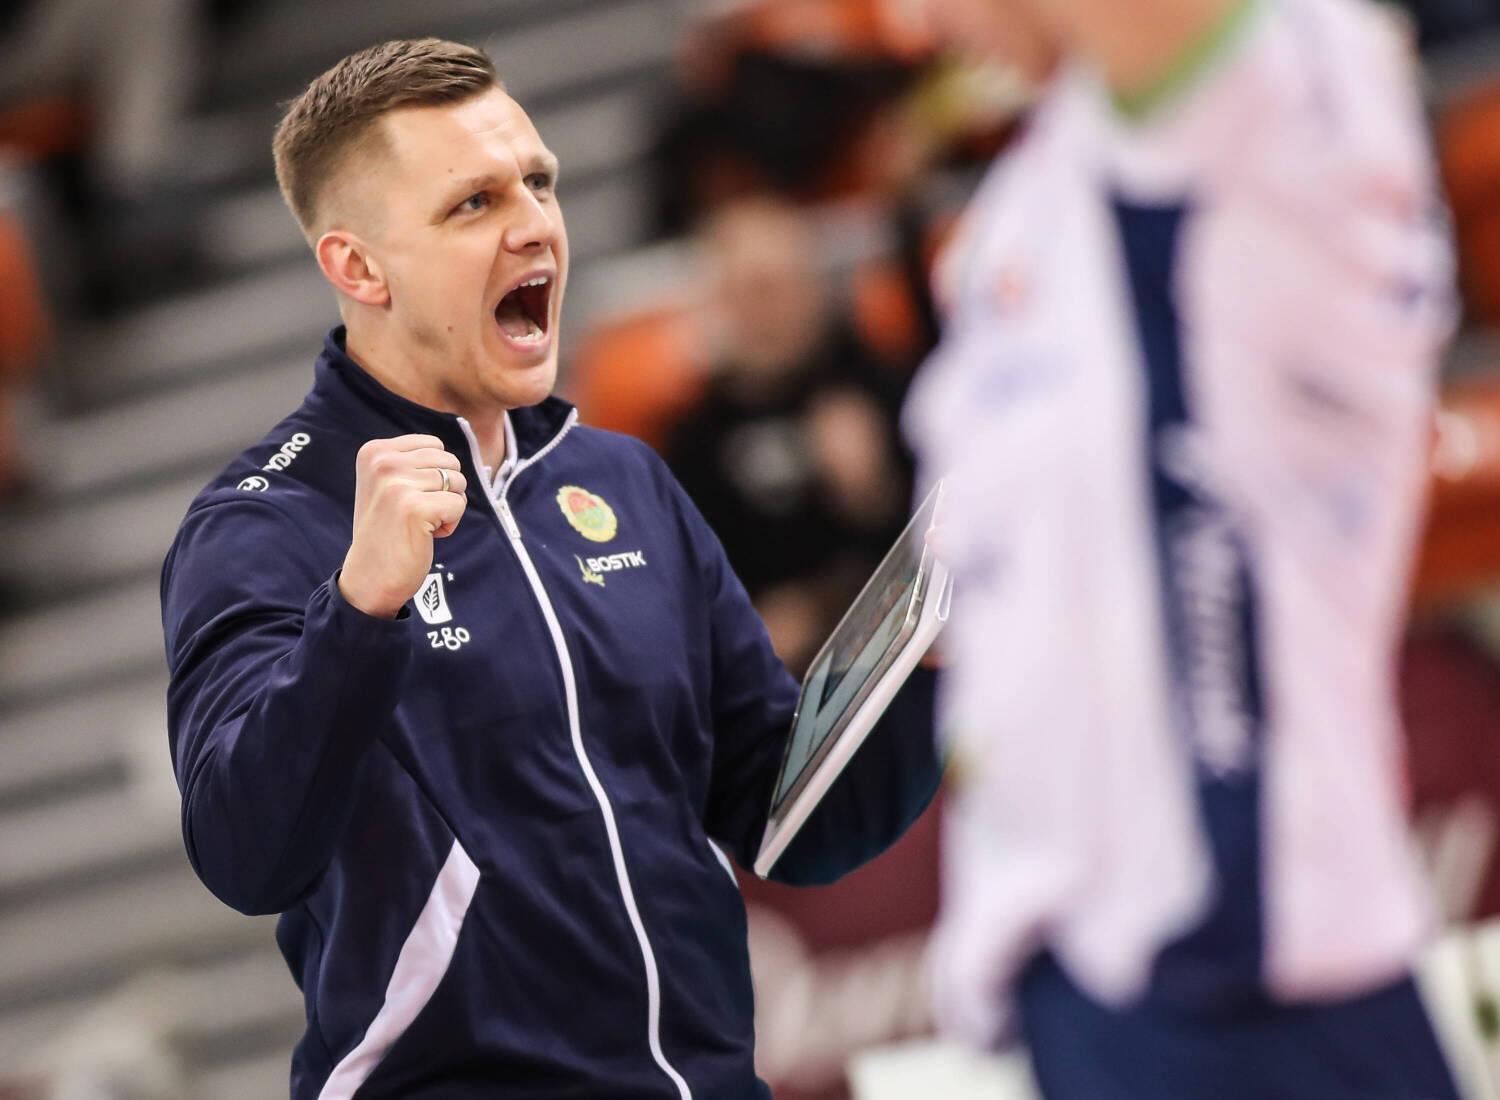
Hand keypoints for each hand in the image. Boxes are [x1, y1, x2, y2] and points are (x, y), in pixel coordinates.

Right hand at [338, 434, 467, 618]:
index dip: (433, 473)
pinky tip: (426, 535)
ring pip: (457, 482)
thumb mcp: (386, 483)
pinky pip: (459, 504)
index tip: (408, 496)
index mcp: (374, 451)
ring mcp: (397, 485)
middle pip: (449, 462)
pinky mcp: (415, 508)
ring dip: (448, 507)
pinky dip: (450, 523)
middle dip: (444, 490)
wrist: (370, 576)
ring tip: (419, 523)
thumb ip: (410, 461)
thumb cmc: (386, 529)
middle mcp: (383, 463)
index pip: (434, 445)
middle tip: (417, 513)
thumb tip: (449, 455)